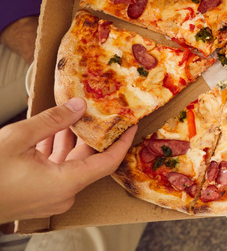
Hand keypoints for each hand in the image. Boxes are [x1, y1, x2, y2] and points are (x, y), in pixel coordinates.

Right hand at [0, 98, 135, 222]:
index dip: (123, 142)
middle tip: (99, 111)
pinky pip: (54, 171)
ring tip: (72, 115)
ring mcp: (49, 198)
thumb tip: (79, 106)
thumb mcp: (18, 138)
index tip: (132, 125)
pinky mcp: (37, 197)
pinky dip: (54, 152)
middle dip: (92, 134)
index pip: (108, 162)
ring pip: (69, 165)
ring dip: (69, 141)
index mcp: (66, 183)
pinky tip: (47, 132)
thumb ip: (53, 120)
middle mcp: (63, 195)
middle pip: (88, 161)